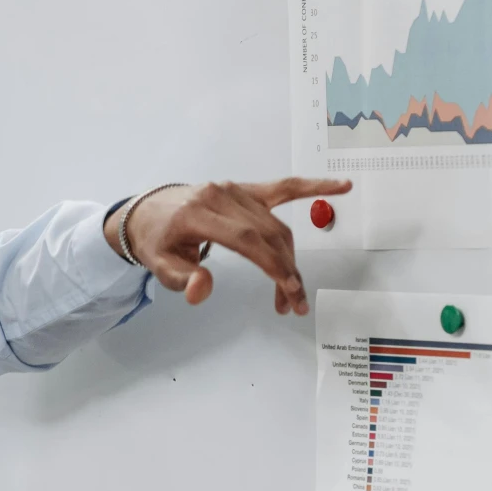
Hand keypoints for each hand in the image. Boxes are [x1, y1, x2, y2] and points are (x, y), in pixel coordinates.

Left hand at [112, 177, 351, 314]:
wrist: (150, 211)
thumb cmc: (158, 240)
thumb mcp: (160, 266)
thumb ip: (181, 280)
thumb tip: (203, 289)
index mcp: (198, 213)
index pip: (246, 239)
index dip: (272, 264)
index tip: (289, 290)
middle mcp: (220, 196)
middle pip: (266, 235)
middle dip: (286, 271)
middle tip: (295, 304)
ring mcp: (236, 190)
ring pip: (277, 225)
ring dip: (290, 259)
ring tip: (292, 291)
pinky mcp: (247, 190)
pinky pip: (285, 187)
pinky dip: (314, 186)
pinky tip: (341, 186)